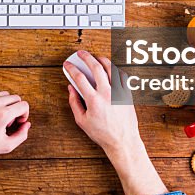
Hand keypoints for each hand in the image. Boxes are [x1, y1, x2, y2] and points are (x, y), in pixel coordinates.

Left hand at [0, 89, 30, 168]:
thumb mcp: (7, 146)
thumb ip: (22, 135)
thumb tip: (27, 124)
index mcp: (2, 115)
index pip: (23, 105)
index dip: (24, 114)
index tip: (18, 122)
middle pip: (15, 98)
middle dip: (16, 109)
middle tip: (8, 121)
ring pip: (4, 94)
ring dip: (5, 104)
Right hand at [66, 51, 168, 194]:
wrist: (122, 140)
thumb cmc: (102, 133)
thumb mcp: (82, 121)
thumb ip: (74, 103)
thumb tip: (71, 89)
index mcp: (94, 100)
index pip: (80, 78)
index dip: (71, 68)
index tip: (67, 64)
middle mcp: (107, 93)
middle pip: (96, 67)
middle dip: (86, 57)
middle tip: (81, 53)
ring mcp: (118, 93)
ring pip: (110, 68)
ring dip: (101, 59)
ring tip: (96, 57)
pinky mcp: (127, 94)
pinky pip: (121, 76)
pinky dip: (114, 69)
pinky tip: (110, 68)